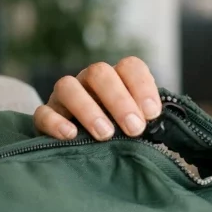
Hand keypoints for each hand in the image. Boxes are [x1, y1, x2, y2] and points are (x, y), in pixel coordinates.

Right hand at [33, 57, 162, 140]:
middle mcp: (89, 81)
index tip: (152, 113)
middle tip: (134, 128)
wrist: (83, 145)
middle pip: (100, 73)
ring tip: (105, 134)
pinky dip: (55, 122)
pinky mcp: (46, 114)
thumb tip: (169, 127)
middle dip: (120, 101)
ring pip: (68, 86)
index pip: (130, 66)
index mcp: (117, 78)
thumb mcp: (138, 123)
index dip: (142, 86)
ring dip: (89, 109)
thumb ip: (150, 120)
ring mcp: (64, 96)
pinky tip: (71, 136)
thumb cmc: (119, 132)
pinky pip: (43, 112)